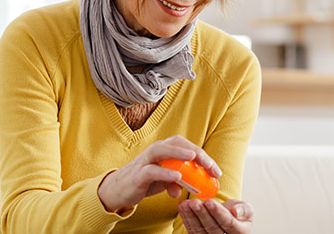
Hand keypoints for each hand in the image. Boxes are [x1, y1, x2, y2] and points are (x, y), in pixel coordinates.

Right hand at [97, 135, 221, 211]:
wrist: (117, 190)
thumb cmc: (143, 181)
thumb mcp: (164, 181)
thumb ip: (177, 181)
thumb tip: (188, 188)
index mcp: (164, 150)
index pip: (186, 146)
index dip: (202, 155)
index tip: (216, 170)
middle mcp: (155, 151)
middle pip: (177, 143)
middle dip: (195, 153)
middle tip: (210, 166)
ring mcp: (145, 161)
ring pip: (161, 151)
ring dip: (178, 153)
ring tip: (193, 157)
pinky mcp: (138, 175)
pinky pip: (151, 171)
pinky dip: (164, 173)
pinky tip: (177, 177)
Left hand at [178, 199, 252, 233]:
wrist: (226, 218)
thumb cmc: (236, 213)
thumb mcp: (245, 208)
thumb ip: (244, 209)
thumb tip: (236, 211)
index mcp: (240, 232)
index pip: (229, 223)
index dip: (218, 213)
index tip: (209, 202)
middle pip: (212, 228)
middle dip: (202, 214)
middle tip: (194, 202)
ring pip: (200, 230)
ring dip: (191, 216)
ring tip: (185, 204)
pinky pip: (192, 231)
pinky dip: (186, 218)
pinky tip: (183, 207)